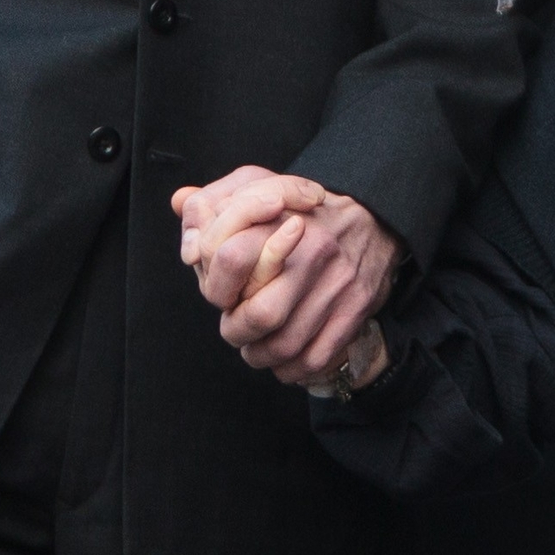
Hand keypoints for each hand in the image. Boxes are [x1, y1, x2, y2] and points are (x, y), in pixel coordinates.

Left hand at [170, 166, 403, 387]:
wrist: (374, 216)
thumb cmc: (305, 208)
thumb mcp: (261, 186)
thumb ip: (218, 198)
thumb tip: (180, 203)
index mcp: (282, 221)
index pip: (230, 259)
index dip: (217, 287)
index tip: (222, 296)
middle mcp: (312, 253)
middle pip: (259, 316)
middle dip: (238, 333)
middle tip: (237, 330)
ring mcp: (337, 284)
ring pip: (285, 345)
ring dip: (263, 356)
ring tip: (258, 348)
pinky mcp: (355, 308)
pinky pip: (317, 356)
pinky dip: (294, 368)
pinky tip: (287, 360)